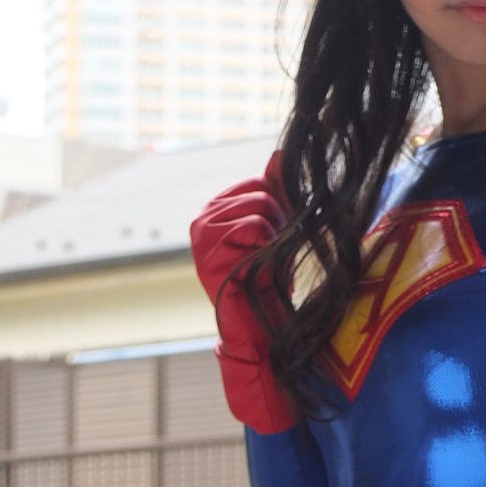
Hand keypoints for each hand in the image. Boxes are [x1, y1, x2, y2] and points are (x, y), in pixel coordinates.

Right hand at [190, 152, 297, 430]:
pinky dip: (266, 247)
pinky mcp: (208, 253)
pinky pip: (254, 226)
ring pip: (261, 208)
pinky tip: (259, 270)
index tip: (280, 240)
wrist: (263, 334)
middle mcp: (204, 219)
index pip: (263, 182)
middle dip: (281, 221)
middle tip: (274, 255)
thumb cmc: (274, 285)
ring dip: (276, 236)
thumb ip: (280, 191)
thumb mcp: (282, 231)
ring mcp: (202, 236)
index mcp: (218, 211)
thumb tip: (283, 152)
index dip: (283, 208)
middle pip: (263, 192)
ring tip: (267, 264)